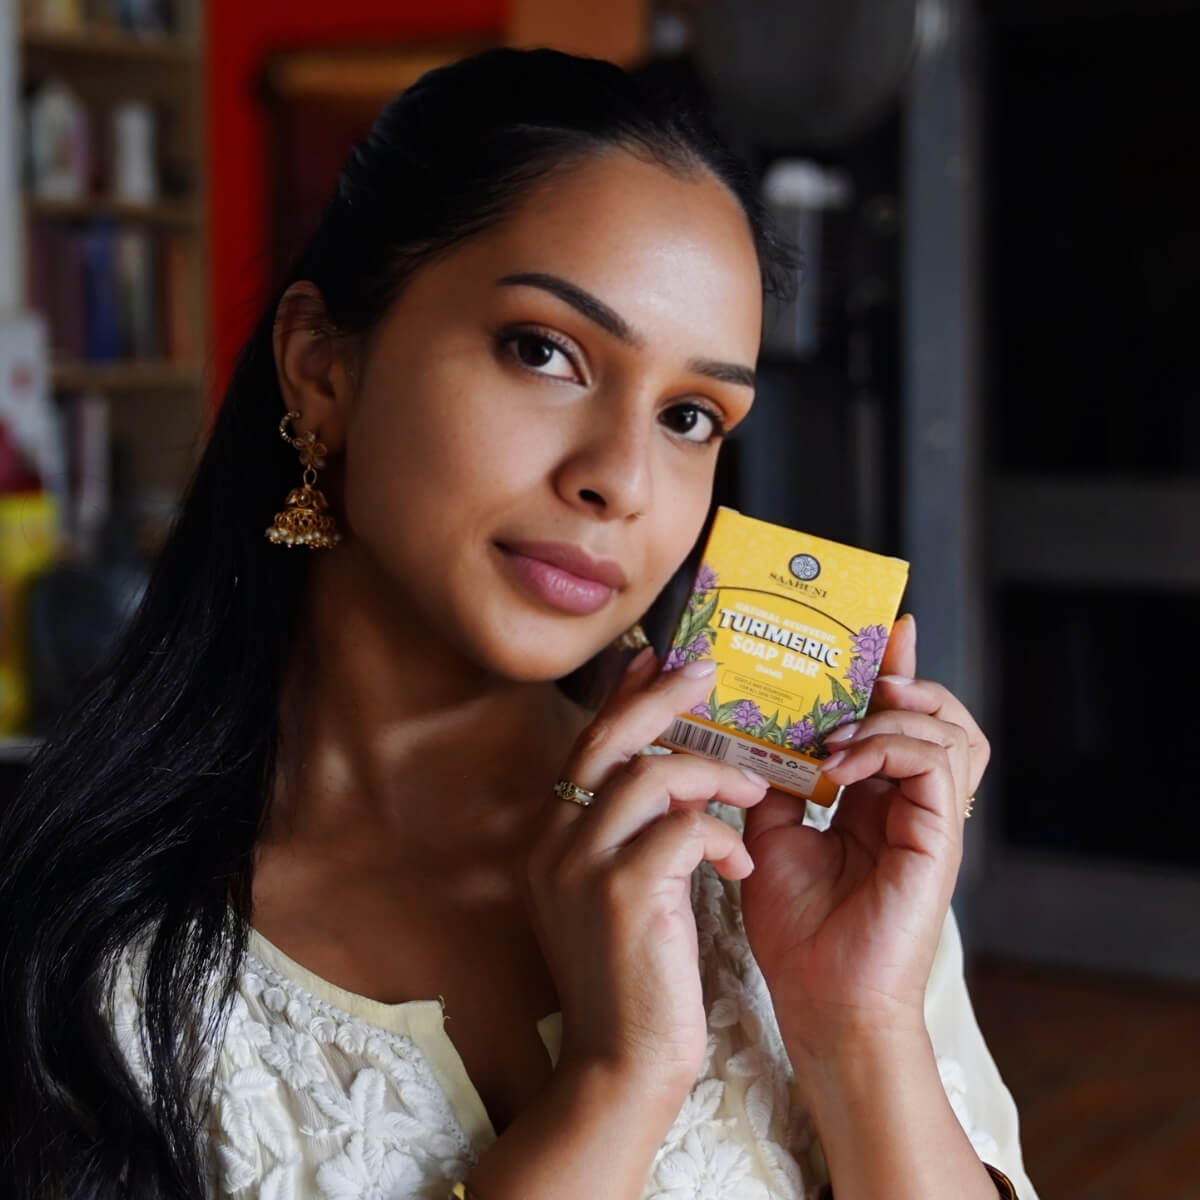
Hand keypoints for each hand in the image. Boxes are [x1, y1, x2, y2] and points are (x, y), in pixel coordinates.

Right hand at [523, 649, 767, 1096]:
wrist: (621, 1069)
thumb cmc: (633, 982)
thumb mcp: (619, 897)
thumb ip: (629, 837)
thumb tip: (666, 778)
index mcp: (551, 841)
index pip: (588, 747)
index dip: (623, 696)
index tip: (657, 658)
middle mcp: (553, 844)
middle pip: (608, 741)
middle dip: (660, 697)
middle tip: (706, 671)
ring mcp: (581, 868)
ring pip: (650, 776)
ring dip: (712, 775)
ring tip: (753, 792)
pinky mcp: (622, 895)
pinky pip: (683, 830)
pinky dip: (721, 836)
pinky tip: (741, 868)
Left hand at [738, 614, 989, 1063]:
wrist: (817, 997)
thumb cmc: (795, 924)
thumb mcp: (771, 830)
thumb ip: (776, 775)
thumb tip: (763, 722)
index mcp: (874, 796)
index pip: (895, 716)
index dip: (889, 670)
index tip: (872, 630)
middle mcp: (909, 801)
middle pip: (938, 712)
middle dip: (901, 677)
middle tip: (862, 667)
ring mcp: (930, 818)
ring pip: (948, 728)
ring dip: (890, 713)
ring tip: (839, 725)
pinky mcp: (938, 837)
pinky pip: (934, 764)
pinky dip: (888, 747)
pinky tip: (841, 763)